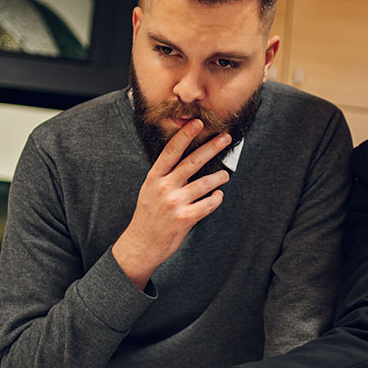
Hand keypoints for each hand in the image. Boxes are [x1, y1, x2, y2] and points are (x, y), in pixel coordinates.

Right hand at [112, 119, 232, 289]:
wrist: (141, 244)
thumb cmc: (148, 216)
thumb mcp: (149, 190)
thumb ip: (165, 175)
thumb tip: (188, 159)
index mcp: (154, 178)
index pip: (171, 151)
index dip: (185, 135)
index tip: (198, 123)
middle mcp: (164, 188)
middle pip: (192, 162)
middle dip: (211, 148)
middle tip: (225, 138)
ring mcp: (175, 203)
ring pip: (205, 183)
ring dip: (219, 177)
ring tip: (226, 174)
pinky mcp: (185, 218)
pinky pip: (208, 204)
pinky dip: (216, 198)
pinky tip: (218, 195)